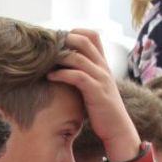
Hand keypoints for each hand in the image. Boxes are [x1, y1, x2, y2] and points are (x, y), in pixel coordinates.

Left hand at [46, 30, 141, 160]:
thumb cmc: (102, 110)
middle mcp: (103, 67)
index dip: (75, 32)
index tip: (59, 40)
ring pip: (78, 57)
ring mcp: (100, 78)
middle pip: (84, 41)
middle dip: (63, 40)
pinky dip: (61, 74)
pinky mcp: (96, 91)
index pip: (93, 35)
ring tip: (43, 61)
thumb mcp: (95, 88)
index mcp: (103, 64)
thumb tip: (65, 70)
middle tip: (47, 48)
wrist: (118, 128)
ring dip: (58, 57)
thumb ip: (85, 76)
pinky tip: (50, 77)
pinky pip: (77, 76)